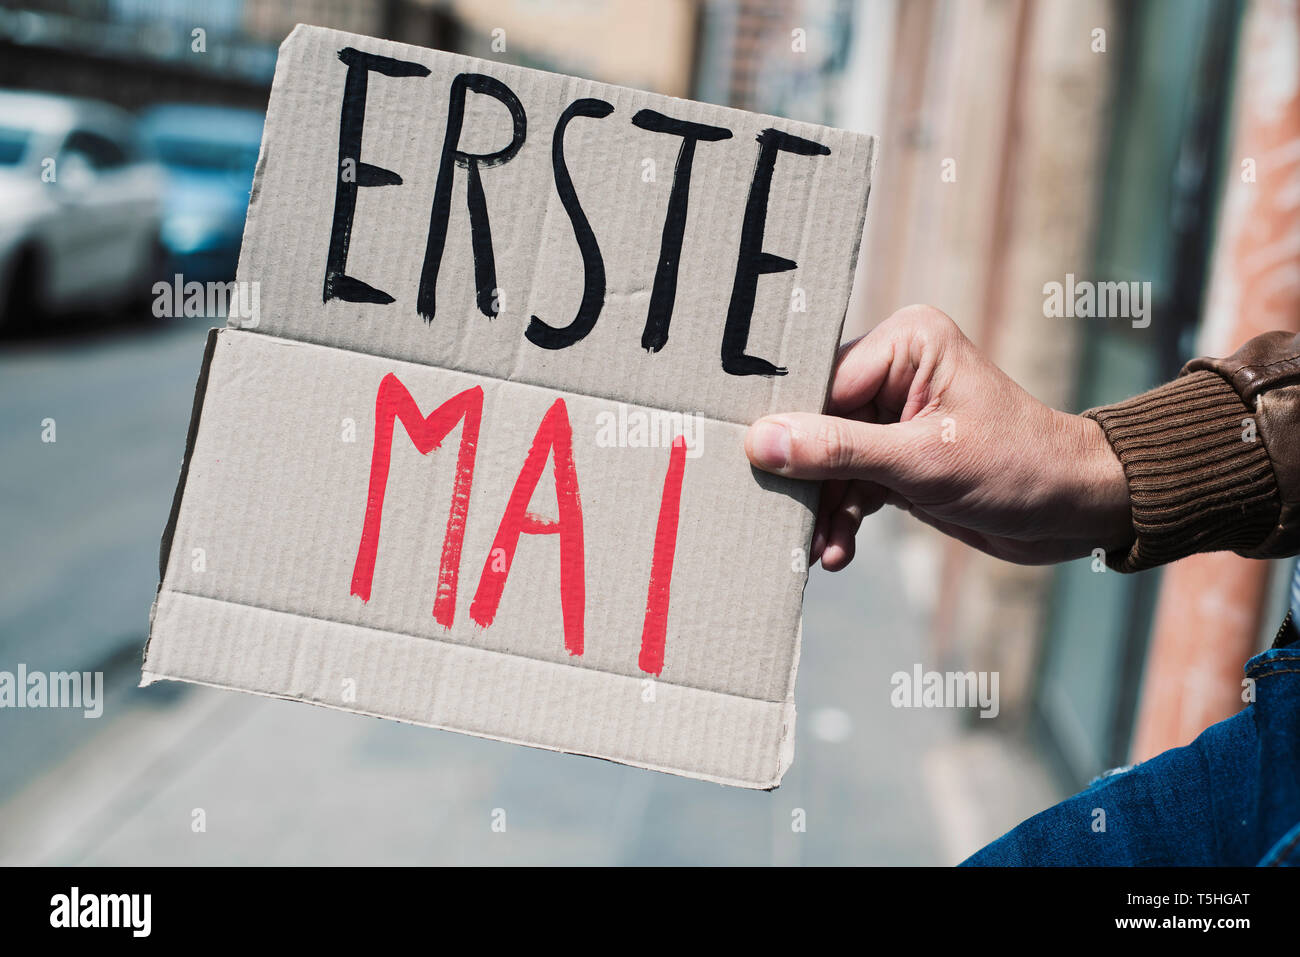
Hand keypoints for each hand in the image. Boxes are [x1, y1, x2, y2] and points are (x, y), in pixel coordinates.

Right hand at [744, 305, 1132, 570]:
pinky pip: (851, 483)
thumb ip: (838, 451)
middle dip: (805, 478)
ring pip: (830, 460)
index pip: (822, 384)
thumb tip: (762, 442)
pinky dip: (843, 517)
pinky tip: (837, 551)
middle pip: (818, 423)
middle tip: (781, 520)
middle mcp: (896, 370)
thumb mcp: (920, 462)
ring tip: (814, 549)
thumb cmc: (1017, 468)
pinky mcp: (898, 456)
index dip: (790, 430)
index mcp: (906, 343)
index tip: (757, 470)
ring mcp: (894, 415)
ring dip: (823, 508)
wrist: (1075, 512)